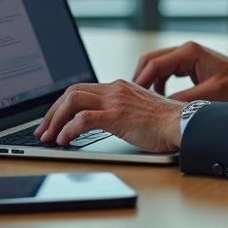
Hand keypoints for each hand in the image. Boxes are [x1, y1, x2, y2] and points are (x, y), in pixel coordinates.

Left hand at [33, 79, 182, 152]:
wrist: (183, 123)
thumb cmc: (167, 123)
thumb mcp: (139, 111)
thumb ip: (122, 110)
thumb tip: (102, 123)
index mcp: (119, 87)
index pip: (81, 89)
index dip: (62, 106)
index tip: (53, 121)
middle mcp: (115, 89)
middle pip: (71, 92)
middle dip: (51, 113)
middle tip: (43, 131)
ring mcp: (115, 101)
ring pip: (72, 102)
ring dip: (55, 120)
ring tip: (48, 137)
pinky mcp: (116, 115)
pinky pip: (82, 119)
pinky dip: (68, 129)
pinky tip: (64, 141)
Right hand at [132, 41, 227, 102]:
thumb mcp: (211, 95)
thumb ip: (185, 99)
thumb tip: (162, 107)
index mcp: (189, 52)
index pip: (155, 64)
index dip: (141, 80)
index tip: (133, 96)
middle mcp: (185, 50)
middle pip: (151, 60)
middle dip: (140, 78)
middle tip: (132, 97)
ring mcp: (185, 55)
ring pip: (156, 64)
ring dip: (148, 80)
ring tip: (143, 99)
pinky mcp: (187, 62)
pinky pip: (165, 69)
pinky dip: (158, 81)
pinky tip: (159, 96)